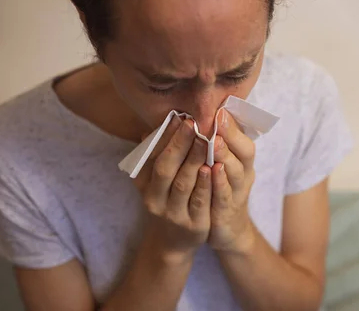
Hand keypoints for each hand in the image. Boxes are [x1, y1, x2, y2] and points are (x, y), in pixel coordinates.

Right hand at [134, 116, 211, 259]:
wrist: (174, 242)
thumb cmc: (169, 200)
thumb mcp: (157, 181)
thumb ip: (158, 156)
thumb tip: (155, 126)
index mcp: (144, 184)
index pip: (152, 156)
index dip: (165, 136)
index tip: (179, 118)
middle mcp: (155, 199)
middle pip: (165, 168)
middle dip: (179, 144)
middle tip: (193, 124)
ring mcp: (174, 214)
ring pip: (183, 184)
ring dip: (194, 160)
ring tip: (205, 141)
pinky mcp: (194, 225)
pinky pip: (200, 202)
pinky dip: (206, 184)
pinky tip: (214, 168)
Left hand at [208, 109, 256, 253]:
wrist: (226, 230)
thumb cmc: (217, 190)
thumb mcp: (218, 165)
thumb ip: (210, 144)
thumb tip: (190, 116)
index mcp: (241, 160)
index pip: (243, 137)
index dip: (232, 124)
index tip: (219, 109)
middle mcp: (244, 174)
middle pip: (244, 152)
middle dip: (230, 135)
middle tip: (217, 120)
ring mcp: (238, 193)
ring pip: (236, 172)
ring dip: (226, 155)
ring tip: (215, 142)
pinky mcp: (228, 211)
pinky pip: (226, 196)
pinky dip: (220, 183)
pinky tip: (211, 171)